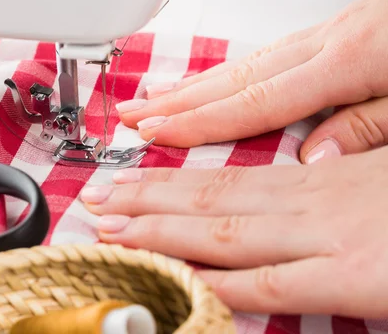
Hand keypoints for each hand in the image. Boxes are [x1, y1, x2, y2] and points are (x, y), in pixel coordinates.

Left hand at [79, 146, 387, 317]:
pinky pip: (269, 285)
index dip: (169, 183)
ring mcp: (328, 238)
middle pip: (209, 199)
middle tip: (96, 202)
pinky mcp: (354, 278)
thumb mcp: (380, 174)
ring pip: (223, 233)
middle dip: (145, 203)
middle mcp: (312, 201)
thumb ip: (334, 178)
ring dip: (161, 233)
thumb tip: (304, 171)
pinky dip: (216, 282)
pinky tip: (177, 281)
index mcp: (321, 176)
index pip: (225, 176)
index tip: (126, 181)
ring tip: (111, 231)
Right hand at [116, 0, 387, 163]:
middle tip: (134, 113)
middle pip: (235, 78)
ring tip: (157, 96)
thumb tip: (311, 158)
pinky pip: (268, 54)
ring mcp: (330, 32)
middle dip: (178, 100)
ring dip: (196, 83)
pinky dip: (232, 69)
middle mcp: (329, 43)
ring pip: (246, 62)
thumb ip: (369, 129)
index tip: (155, 133)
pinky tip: (216, 79)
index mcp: (350, 62)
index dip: (198, 122)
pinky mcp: (340, 29)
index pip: (253, 103)